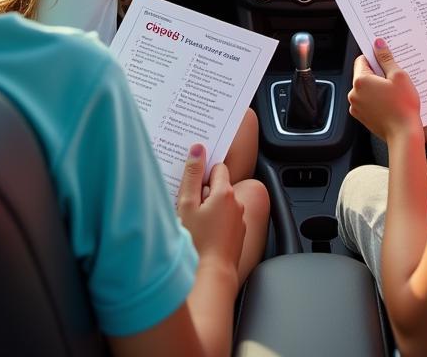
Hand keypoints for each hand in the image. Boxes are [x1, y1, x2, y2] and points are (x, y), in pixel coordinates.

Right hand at [176, 145, 244, 280]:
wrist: (211, 276)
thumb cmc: (196, 242)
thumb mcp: (186, 205)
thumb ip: (192, 175)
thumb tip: (198, 149)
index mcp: (224, 192)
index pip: (217, 168)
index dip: (204, 172)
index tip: (191, 181)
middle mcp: (237, 203)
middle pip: (220, 186)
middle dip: (205, 192)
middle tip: (187, 204)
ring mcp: (239, 220)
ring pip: (223, 205)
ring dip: (210, 208)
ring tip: (193, 222)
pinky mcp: (238, 236)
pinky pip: (226, 220)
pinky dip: (216, 222)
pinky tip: (202, 234)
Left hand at [347, 38, 420, 142]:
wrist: (404, 135)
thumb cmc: (403, 106)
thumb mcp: (398, 76)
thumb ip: (386, 58)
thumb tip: (378, 44)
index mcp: (360, 81)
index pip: (362, 60)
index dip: (375, 58)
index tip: (385, 61)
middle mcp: (354, 93)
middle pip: (363, 75)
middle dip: (378, 74)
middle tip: (394, 78)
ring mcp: (356, 107)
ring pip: (365, 89)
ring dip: (377, 87)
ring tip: (394, 92)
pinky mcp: (361, 117)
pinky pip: (367, 101)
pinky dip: (376, 100)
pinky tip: (390, 102)